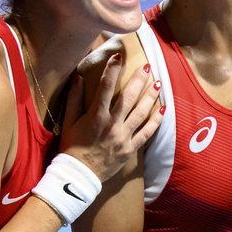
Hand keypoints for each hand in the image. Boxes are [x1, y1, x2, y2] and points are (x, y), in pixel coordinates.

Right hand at [59, 53, 161, 182]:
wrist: (79, 175)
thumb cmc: (71, 147)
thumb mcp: (68, 122)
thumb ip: (74, 99)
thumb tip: (77, 76)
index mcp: (96, 116)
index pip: (105, 86)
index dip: (112, 69)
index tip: (119, 55)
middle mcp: (112, 124)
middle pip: (129, 97)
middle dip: (139, 79)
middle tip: (147, 66)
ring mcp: (123, 137)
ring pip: (141, 112)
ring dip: (150, 96)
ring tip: (158, 83)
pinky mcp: (130, 148)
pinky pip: (146, 133)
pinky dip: (155, 121)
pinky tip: (163, 110)